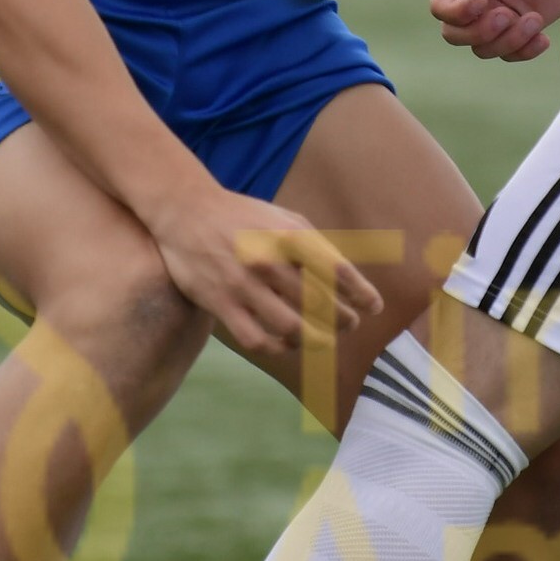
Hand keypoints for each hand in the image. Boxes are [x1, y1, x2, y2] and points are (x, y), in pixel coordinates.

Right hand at [147, 184, 382, 365]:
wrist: (186, 212)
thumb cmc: (243, 217)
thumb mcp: (284, 218)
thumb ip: (315, 245)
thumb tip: (348, 278)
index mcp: (290, 236)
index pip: (338, 272)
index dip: (361, 294)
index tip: (373, 307)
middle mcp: (269, 261)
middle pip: (320, 304)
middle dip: (343, 320)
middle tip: (349, 324)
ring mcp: (243, 285)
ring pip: (292, 328)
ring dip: (315, 339)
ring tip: (323, 339)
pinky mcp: (221, 304)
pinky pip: (258, 340)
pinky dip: (278, 348)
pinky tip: (287, 345)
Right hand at [430, 0, 559, 61]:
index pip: (440, 6)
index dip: (455, 12)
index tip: (481, 2)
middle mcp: (475, 0)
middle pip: (455, 34)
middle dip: (479, 31)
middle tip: (506, 15)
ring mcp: (498, 18)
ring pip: (483, 48)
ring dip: (507, 40)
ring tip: (533, 19)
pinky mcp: (521, 31)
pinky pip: (510, 54)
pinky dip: (524, 51)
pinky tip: (542, 37)